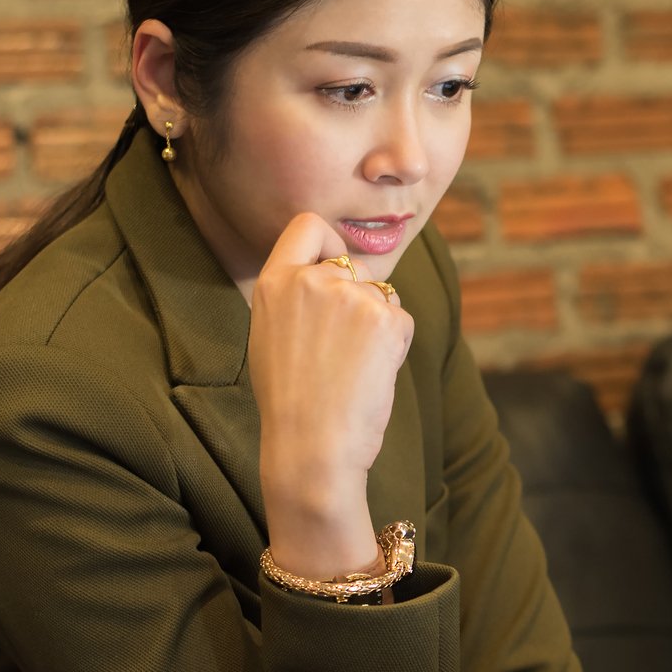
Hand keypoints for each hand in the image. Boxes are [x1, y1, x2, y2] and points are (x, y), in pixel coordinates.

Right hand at [249, 213, 414, 578]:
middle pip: (354, 265)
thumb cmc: (291, 402)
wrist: (312, 445)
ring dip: (377, 324)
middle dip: (359, 296)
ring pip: (382, 294)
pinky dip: (394, 344)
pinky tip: (371, 373)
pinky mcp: (386, 318)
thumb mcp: (270, 335)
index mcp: (275, 282)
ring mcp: (351, 296)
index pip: (307, 226)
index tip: (333, 266)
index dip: (328, 244)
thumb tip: (331, 273)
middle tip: (342, 349)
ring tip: (352, 367)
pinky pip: (401, 318)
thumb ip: (295, 297)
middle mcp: (312, 280)